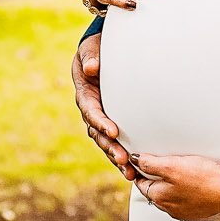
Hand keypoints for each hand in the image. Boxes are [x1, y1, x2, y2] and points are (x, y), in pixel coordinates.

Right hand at [71, 33, 136, 181]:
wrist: (99, 54)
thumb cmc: (95, 50)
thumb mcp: (90, 49)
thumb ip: (90, 57)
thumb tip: (92, 68)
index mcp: (85, 95)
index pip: (91, 111)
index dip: (100, 122)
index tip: (112, 131)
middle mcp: (91, 110)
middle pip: (98, 134)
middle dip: (109, 147)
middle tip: (122, 158)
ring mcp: (101, 118)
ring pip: (106, 142)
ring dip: (116, 157)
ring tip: (129, 171)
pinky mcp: (111, 123)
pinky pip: (116, 141)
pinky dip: (123, 155)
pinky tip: (133, 170)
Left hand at [130, 153, 219, 220]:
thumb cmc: (205, 179)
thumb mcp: (173, 166)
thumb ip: (151, 164)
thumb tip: (135, 160)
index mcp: (160, 198)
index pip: (142, 184)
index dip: (142, 171)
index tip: (144, 162)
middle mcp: (170, 210)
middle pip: (156, 192)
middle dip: (156, 180)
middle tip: (162, 165)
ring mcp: (185, 214)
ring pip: (171, 199)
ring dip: (172, 188)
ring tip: (181, 173)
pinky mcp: (199, 215)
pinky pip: (186, 204)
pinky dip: (186, 194)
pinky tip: (195, 185)